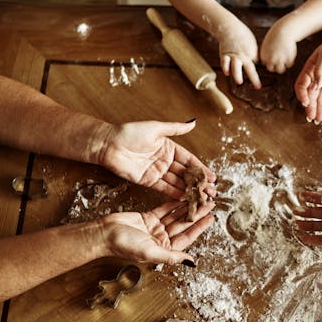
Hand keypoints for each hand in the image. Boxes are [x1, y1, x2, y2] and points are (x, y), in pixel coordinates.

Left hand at [100, 120, 215, 198]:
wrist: (108, 144)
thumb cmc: (129, 133)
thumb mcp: (156, 128)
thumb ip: (176, 128)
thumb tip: (193, 123)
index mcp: (169, 147)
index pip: (189, 160)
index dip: (201, 169)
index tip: (213, 177)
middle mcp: (165, 161)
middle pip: (185, 174)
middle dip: (199, 183)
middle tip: (212, 191)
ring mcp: (157, 172)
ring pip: (177, 182)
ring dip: (190, 190)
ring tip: (202, 198)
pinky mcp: (147, 181)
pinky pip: (164, 188)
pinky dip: (175, 194)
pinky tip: (186, 199)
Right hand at [101, 199, 214, 264]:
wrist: (103, 233)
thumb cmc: (124, 245)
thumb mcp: (151, 252)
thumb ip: (172, 256)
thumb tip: (191, 262)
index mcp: (164, 250)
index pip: (186, 237)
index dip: (199, 227)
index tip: (211, 217)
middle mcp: (162, 239)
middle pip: (183, 225)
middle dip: (196, 214)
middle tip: (209, 203)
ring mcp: (155, 228)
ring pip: (175, 216)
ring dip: (187, 207)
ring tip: (199, 198)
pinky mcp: (148, 218)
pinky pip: (164, 209)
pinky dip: (173, 203)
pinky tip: (183, 196)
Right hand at [219, 21, 260, 87]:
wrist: (230, 28)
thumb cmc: (242, 36)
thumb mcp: (252, 43)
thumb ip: (254, 54)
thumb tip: (256, 64)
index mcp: (252, 52)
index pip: (256, 64)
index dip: (256, 66)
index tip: (256, 71)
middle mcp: (244, 55)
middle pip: (250, 68)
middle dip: (254, 79)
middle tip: (258, 86)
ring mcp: (234, 55)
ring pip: (236, 66)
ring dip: (238, 74)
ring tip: (239, 82)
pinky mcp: (225, 54)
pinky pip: (225, 62)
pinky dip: (225, 68)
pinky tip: (227, 73)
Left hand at [260, 22, 297, 73]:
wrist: (284, 30)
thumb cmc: (275, 36)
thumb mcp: (266, 45)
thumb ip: (266, 54)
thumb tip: (268, 64)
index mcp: (264, 56)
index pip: (265, 64)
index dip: (269, 60)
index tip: (273, 53)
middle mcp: (271, 59)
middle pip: (272, 69)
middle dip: (275, 65)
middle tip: (279, 58)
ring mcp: (280, 60)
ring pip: (280, 70)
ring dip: (282, 66)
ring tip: (284, 59)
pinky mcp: (289, 58)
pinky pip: (289, 65)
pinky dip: (290, 61)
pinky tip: (289, 54)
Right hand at [295, 32, 321, 122]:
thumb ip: (320, 67)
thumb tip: (316, 83)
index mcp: (311, 68)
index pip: (302, 84)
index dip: (302, 94)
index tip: (306, 103)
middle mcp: (318, 76)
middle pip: (311, 95)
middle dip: (310, 107)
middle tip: (311, 118)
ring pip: (321, 99)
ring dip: (319, 109)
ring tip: (318, 120)